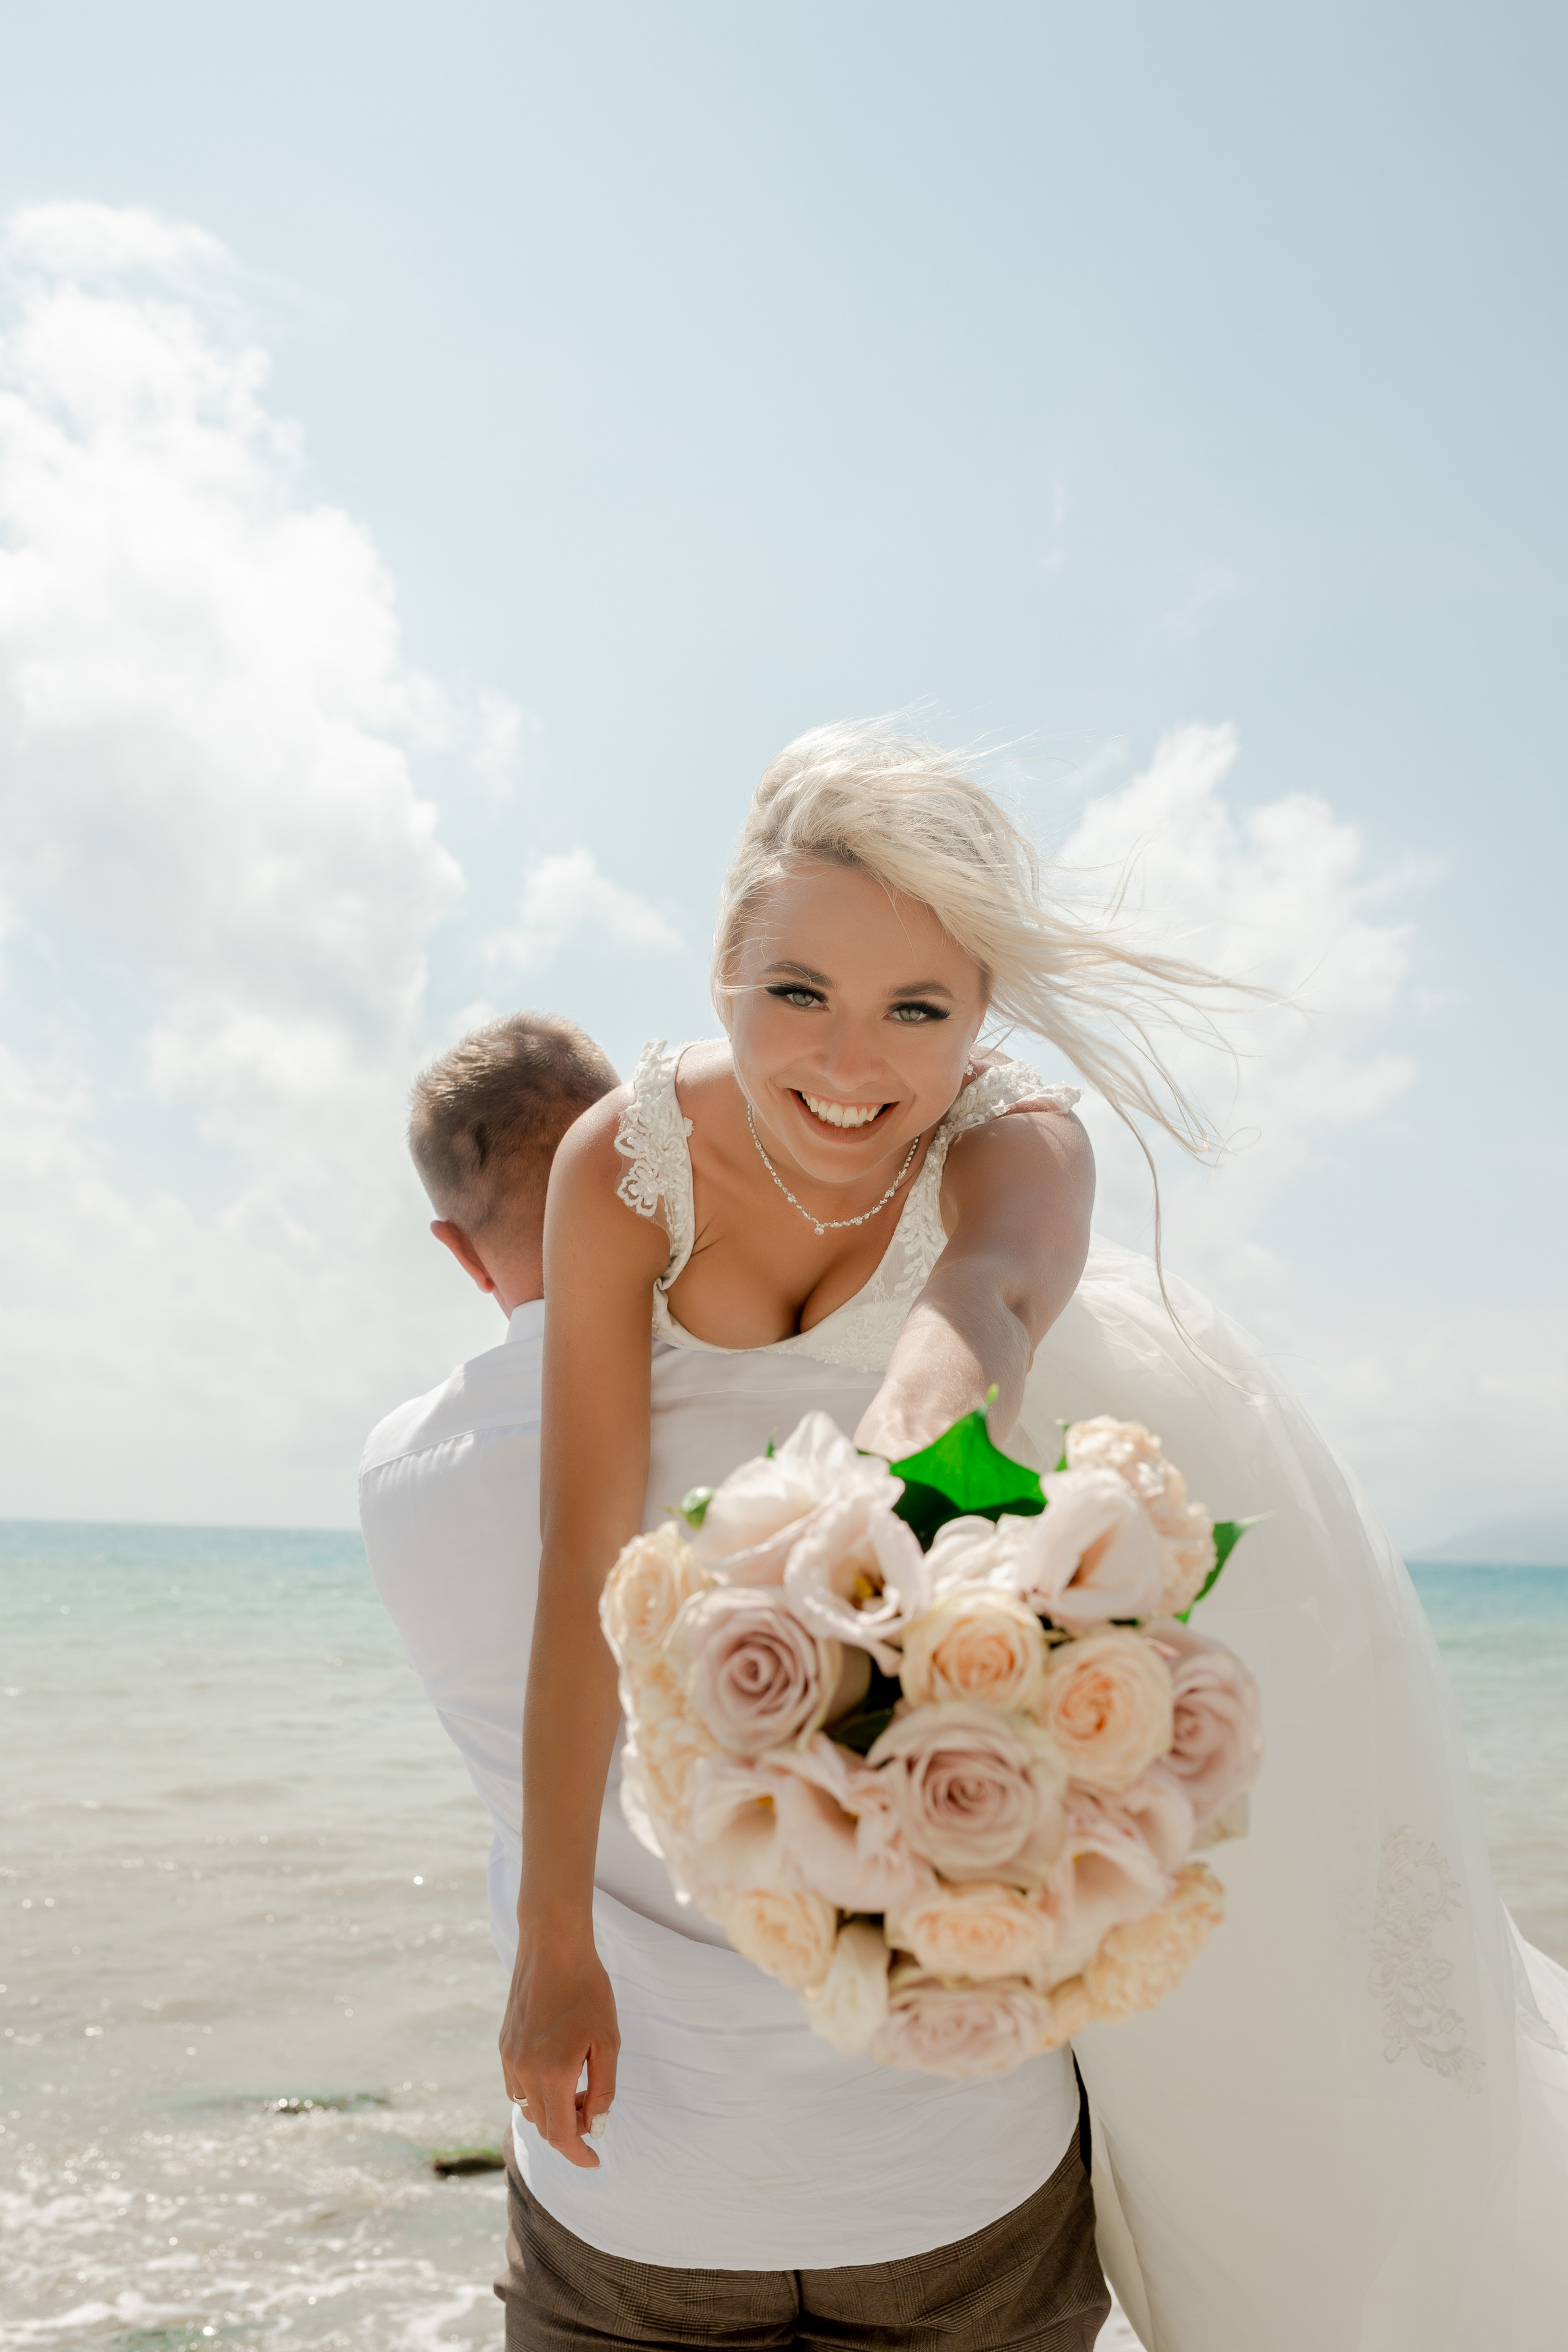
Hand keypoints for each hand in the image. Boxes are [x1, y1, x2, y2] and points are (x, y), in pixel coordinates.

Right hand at [500, 1922, 618, 2170]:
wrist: (553, 1946)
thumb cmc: (588, 1990)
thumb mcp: (608, 2041)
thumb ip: (603, 2090)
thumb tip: (597, 2128)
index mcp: (552, 2073)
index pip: (561, 2135)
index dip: (579, 2154)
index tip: (595, 2161)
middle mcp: (523, 2071)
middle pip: (544, 2126)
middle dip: (571, 2130)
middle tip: (595, 2109)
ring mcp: (509, 2058)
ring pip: (529, 2108)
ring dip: (553, 2112)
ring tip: (579, 2087)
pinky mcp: (503, 2045)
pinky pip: (517, 2086)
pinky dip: (537, 2093)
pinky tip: (557, 2071)